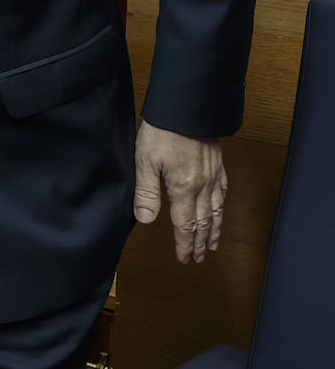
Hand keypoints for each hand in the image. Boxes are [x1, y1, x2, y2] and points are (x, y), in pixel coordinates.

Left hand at [134, 120, 226, 262]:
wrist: (186, 109)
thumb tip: (146, 221)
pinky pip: (223, 192)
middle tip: (200, 259)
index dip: (185, 243)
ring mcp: (212, 175)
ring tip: (214, 245)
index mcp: (183, 189)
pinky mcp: (217, 164)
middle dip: (201, 242)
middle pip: (203, 221)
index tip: (185, 259)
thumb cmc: (162, 133)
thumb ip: (146, 192)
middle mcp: (202, 186)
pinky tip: (220, 210)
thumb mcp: (145, 161)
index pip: (185, 224)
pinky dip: (222, 208)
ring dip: (214, 229)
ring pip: (216, 210)